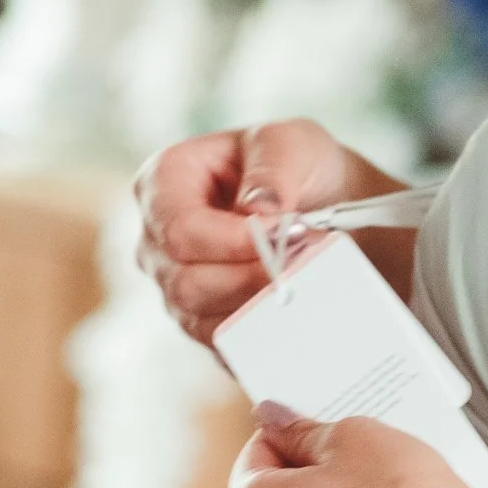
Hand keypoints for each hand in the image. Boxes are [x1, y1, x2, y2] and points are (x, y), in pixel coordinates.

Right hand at [135, 119, 393, 345]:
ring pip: (200, 319)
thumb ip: (274, 169)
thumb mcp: (292, 144)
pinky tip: (292, 308)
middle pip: (184, 282)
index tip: (279, 234)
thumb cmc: (300, 165)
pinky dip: (259, 331)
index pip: (178, 229)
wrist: (329, 204)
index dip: (228, 241)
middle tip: (300, 263)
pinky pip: (222, 343)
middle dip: (248, 278)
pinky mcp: (202, 321)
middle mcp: (158, 240)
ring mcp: (176, 285)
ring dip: (258, 304)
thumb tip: (260, 211)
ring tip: (302, 279)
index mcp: (164, 182)